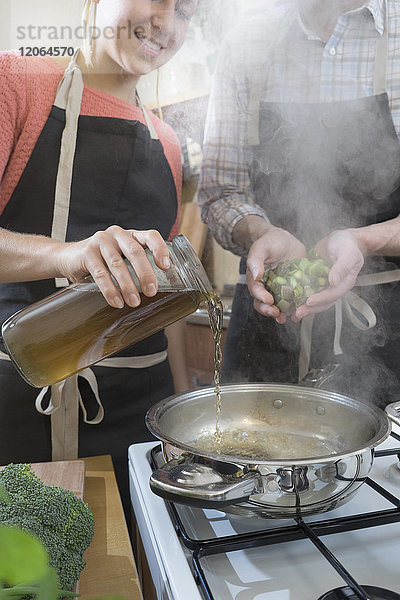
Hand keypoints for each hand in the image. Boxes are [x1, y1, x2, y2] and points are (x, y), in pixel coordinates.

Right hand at [54, 226, 169, 308]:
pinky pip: (101, 273)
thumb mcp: (120, 259)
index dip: (160, 249)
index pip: (150, 236)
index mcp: (130, 235)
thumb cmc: (101, 261)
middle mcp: (117, 234)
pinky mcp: (87, 252)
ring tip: (134, 302)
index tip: (166, 267)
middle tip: (151, 292)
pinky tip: (116, 301)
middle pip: (135, 252)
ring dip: (128, 286)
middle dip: (145, 274)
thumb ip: (135, 268)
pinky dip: (110, 290)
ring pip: (118, 265)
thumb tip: (156, 290)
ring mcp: (101, 241)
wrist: (67, 257)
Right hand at [246, 225, 305, 322]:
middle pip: (264, 303)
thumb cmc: (270, 242)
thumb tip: (256, 275)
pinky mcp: (292, 288)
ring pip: (278, 305)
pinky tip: (299, 308)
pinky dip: (295, 306)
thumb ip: (256, 260)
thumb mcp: (261, 247)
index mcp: (257, 278)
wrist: (285, 239)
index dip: (261, 297)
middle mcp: (267, 286)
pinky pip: (293, 299)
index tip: (268, 300)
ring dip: (281, 313)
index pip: (256, 291)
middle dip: (269, 310)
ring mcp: (280, 289)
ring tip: (287, 316)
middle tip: (276, 313)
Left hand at [294, 230, 363, 319]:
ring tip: (291, 313)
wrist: (341, 239)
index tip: (309, 301)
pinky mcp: (314, 281)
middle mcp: (334, 287)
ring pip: (314, 300)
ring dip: (304, 307)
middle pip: (323, 302)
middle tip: (297, 313)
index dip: (321, 299)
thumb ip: (342, 267)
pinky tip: (288, 302)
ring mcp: (324, 285)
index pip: (333, 294)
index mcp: (345, 283)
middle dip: (310, 308)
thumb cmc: (347, 244)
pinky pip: (306, 291)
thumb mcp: (347, 253)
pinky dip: (298, 297)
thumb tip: (333, 281)